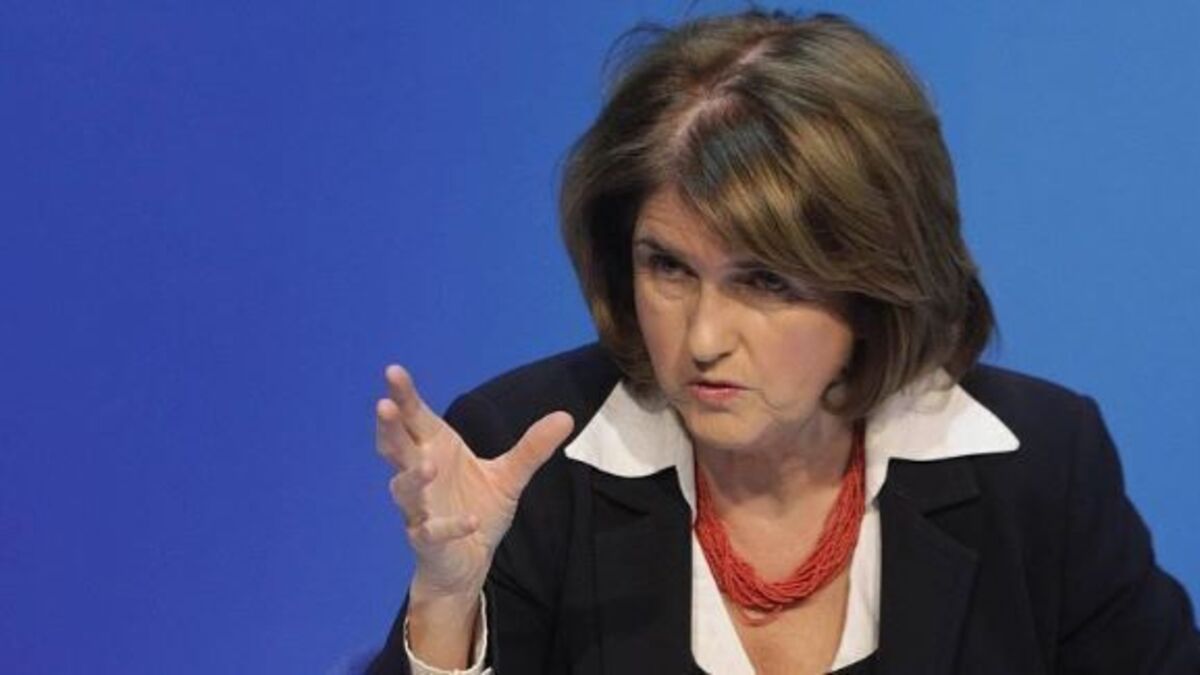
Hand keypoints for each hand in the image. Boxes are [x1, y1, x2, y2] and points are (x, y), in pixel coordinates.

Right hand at [376, 365, 573, 599]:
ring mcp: (419, 509)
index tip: (393, 371)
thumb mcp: (508, 476)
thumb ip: (531, 448)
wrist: (468, 562)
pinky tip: (470, 521)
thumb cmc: (476, 508)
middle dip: (390, 427)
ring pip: (404, 490)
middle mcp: (421, 476)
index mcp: (435, 451)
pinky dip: (448, 527)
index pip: (414, 419)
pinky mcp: (427, 541)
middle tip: (384, 405)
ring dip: (414, 478)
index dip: (403, 397)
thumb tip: (566, 417)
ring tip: (429, 465)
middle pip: (396, 448)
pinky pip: (431, 532)